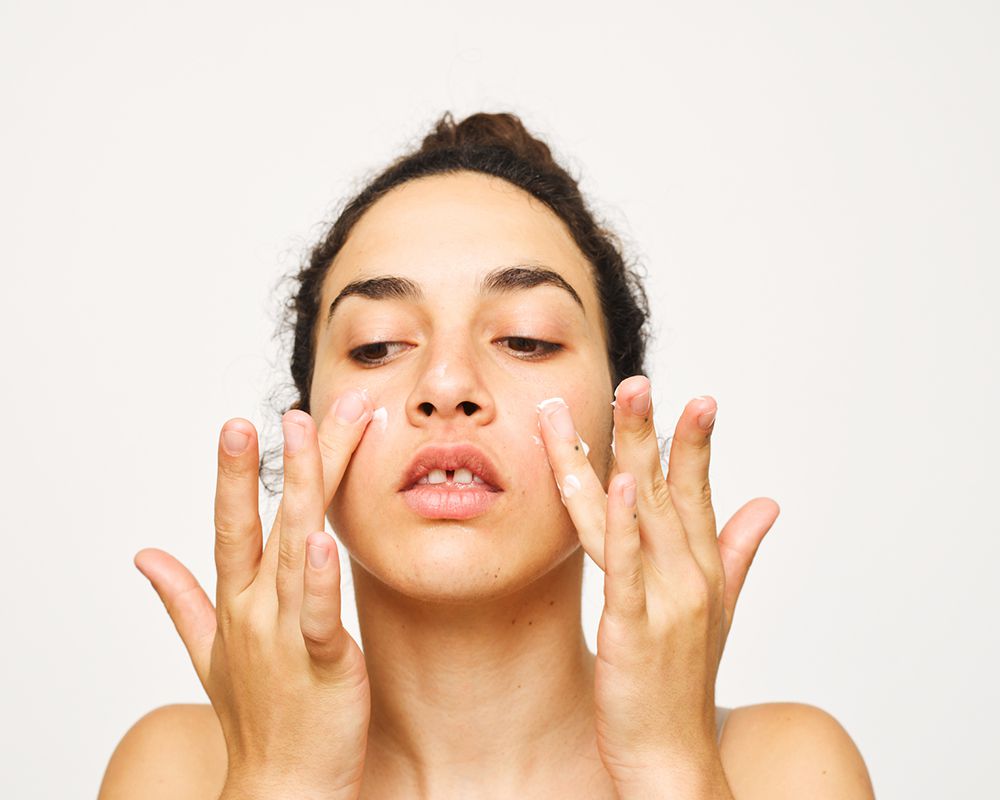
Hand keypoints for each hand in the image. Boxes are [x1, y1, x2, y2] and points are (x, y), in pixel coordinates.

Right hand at [133, 389, 374, 799]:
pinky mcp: (322, 662)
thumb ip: (181, 599)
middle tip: (290, 408)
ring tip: (308, 437)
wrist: (282, 786)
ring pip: (295, 549)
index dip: (234, 474)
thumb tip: (144, 555)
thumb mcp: (208, 652)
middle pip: (271, 521)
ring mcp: (285, 635)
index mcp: (236, 602)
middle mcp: (256, 609)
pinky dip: (319, 581)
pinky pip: (318, 615)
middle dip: (280, 462)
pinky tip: (324, 542)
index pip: (232, 524)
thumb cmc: (256, 716)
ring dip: (303, 490)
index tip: (240, 423)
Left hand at [537, 376, 779, 792]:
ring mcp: (664, 600)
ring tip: (623, 402)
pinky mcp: (632, 627)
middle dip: (651, 431)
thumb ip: (739, 551)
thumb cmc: (682, 679)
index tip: (696, 396)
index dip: (695, 444)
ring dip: (631, 454)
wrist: (671, 755)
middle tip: (638, 379)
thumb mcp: (718, 609)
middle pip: (664, 490)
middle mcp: (689, 576)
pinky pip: (625, 567)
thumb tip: (768, 503)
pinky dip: (621, 524)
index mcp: (703, 569)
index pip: (698, 493)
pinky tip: (616, 484)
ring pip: (640, 513)